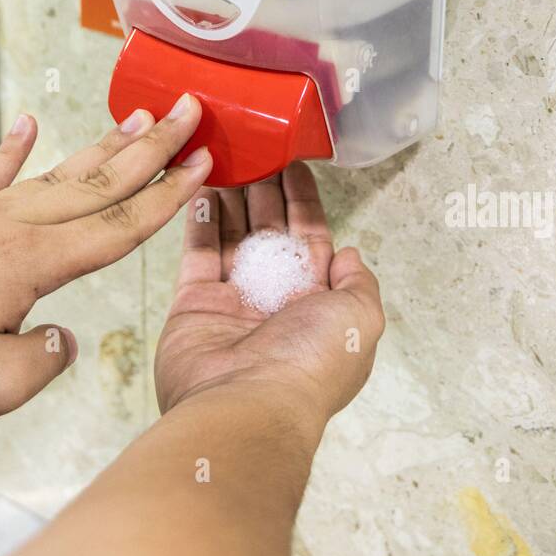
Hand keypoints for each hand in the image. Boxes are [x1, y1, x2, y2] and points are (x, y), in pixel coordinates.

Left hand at [0, 96, 209, 429]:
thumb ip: (45, 359)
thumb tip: (61, 338)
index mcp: (30, 262)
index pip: (117, 225)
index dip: (167, 197)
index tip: (203, 165)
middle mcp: (10, 226)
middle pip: (98, 181)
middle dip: (151, 148)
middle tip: (188, 113)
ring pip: (55, 172)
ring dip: (101, 145)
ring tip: (135, 117)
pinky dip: (13, 146)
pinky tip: (29, 124)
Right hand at [155, 162, 383, 430]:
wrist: (246, 406)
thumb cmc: (308, 364)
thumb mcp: (360, 319)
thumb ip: (359, 283)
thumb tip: (350, 255)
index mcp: (316, 302)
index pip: (310, 238)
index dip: (302, 201)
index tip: (292, 163)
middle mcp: (274, 300)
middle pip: (268, 231)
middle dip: (264, 191)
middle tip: (254, 150)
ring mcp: (232, 301)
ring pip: (231, 237)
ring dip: (231, 198)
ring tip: (227, 158)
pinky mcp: (194, 304)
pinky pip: (197, 253)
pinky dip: (199, 220)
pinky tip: (200, 187)